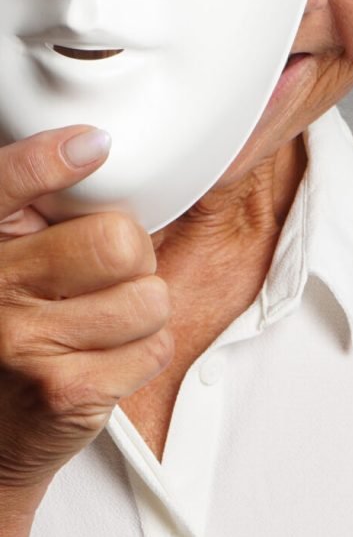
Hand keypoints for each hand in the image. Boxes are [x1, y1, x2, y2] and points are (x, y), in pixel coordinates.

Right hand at [0, 127, 172, 504]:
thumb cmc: (20, 335)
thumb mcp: (15, 266)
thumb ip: (47, 219)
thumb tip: (102, 151)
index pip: (4, 183)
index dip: (48, 160)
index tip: (92, 145)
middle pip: (116, 241)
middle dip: (133, 258)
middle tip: (107, 279)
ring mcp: (22, 342)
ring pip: (147, 296)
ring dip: (143, 312)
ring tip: (102, 328)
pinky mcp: (62, 391)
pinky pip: (154, 346)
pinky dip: (143, 355)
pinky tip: (104, 363)